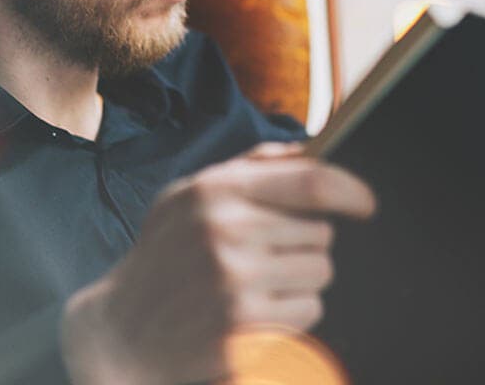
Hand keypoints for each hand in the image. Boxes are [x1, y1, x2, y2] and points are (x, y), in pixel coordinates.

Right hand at [60, 142, 375, 384]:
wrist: (118, 333)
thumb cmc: (162, 258)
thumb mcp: (186, 198)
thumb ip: (246, 168)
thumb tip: (307, 151)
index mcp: (215, 191)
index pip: (310, 181)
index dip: (350, 190)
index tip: (366, 203)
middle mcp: (226, 232)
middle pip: (321, 234)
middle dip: (304, 246)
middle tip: (263, 259)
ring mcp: (235, 283)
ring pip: (320, 274)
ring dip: (300, 282)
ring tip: (255, 286)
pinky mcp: (244, 330)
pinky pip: (308, 312)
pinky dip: (292, 317)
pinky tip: (253, 315)